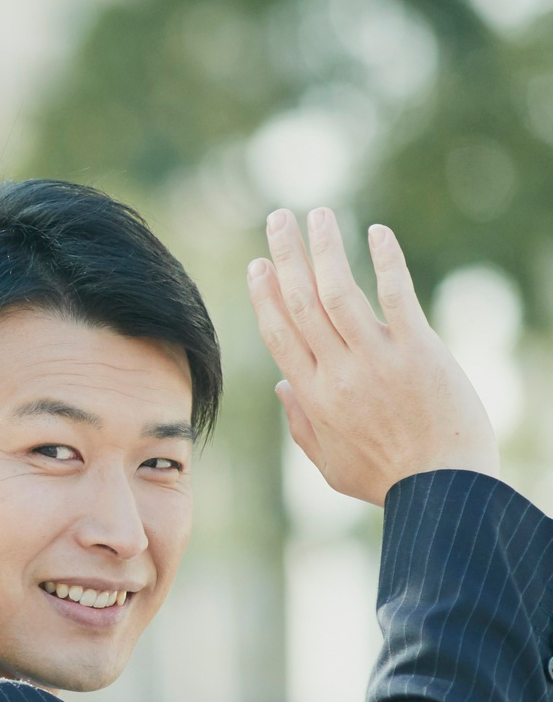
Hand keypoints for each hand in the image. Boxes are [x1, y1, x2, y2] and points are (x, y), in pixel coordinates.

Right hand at [245, 207, 497, 506]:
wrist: (443, 487)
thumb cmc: (387, 480)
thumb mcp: (330, 463)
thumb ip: (302, 425)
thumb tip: (283, 386)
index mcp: (313, 397)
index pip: (280, 334)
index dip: (266, 295)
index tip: (258, 265)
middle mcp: (337, 372)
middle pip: (302, 303)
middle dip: (286, 257)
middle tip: (278, 219)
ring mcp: (377, 359)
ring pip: (339, 292)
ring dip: (325, 248)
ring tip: (317, 214)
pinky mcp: (418, 351)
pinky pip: (397, 296)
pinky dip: (386, 261)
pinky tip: (377, 233)